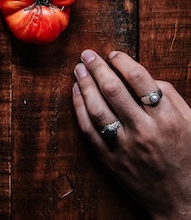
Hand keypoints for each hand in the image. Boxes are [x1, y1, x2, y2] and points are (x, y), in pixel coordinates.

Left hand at [72, 49, 190, 218]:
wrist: (183, 201)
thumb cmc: (189, 158)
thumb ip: (172, 97)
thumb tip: (145, 77)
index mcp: (166, 119)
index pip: (139, 80)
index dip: (123, 62)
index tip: (113, 55)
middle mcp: (144, 130)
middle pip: (113, 90)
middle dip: (97, 67)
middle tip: (87, 54)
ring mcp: (124, 146)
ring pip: (97, 108)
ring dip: (84, 85)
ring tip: (78, 69)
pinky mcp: (109, 159)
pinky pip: (89, 129)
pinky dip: (79, 108)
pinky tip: (76, 93)